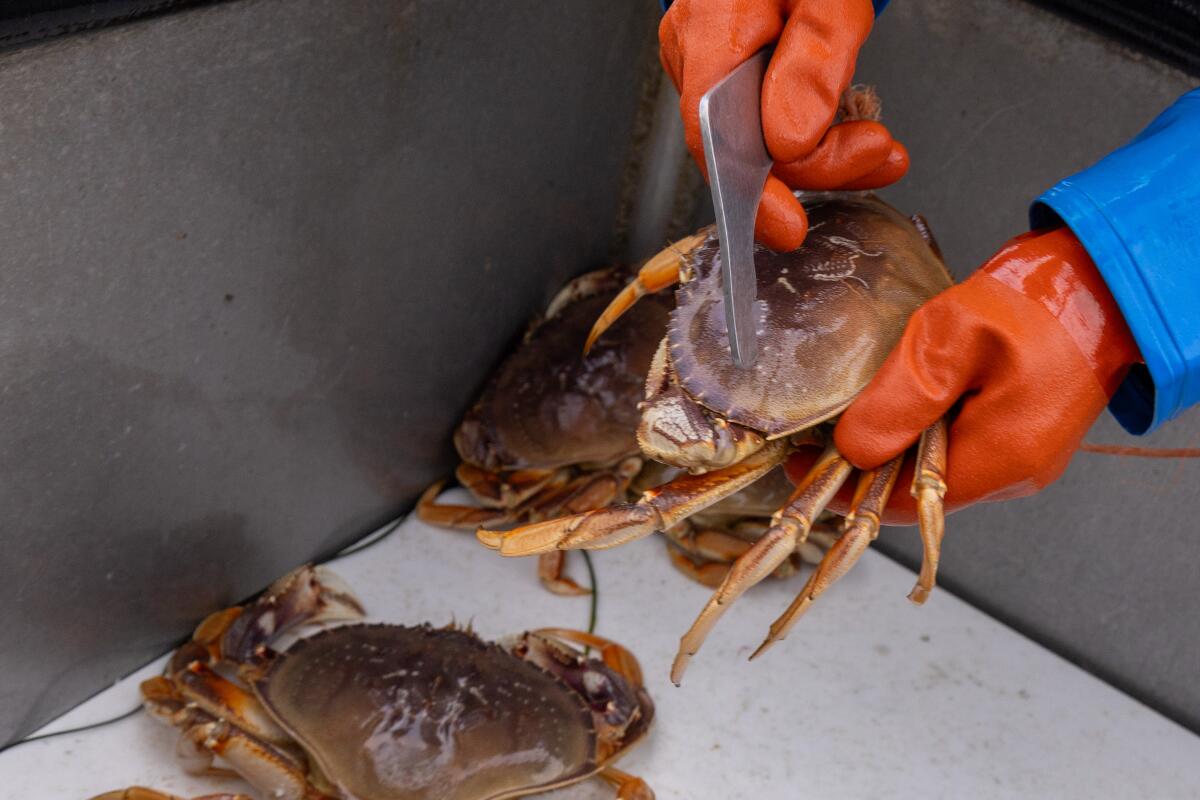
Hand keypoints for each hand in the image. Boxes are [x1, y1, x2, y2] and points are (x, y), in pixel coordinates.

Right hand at [659, 0, 908, 250]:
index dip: (753, 197)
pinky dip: (804, 131)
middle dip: (817, 165)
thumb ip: (814, 63)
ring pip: (754, 137)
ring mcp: (702, 54)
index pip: (718, 141)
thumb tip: (791, 142)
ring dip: (820, 151)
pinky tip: (839, 126)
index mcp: (713, 30)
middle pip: (742, 147)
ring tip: (874, 144)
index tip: (789, 228)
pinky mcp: (722, 61)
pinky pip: (756, 117)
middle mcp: (694, 46)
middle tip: (878, 153)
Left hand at [785, 226, 1140, 522]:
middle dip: (868, 466)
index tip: (802, 465)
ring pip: (938, 469)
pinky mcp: (1025, 436)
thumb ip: (900, 399)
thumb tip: (853, 451)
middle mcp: (1016, 472)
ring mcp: (1025, 456)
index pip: (906, 504)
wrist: (1105, 276)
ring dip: (896, 444)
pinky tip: (905, 397)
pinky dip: (925, 431)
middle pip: (919, 490)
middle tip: (819, 431)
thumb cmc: (1035, 298)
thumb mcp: (949, 339)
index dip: (849, 491)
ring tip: (856, 408)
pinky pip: (961, 448)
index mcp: (1001, 458)